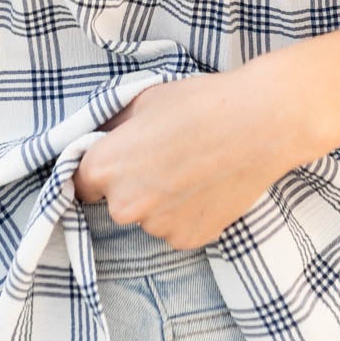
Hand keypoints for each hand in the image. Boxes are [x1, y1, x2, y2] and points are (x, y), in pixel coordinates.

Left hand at [71, 66, 299, 249]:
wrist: (260, 125)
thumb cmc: (201, 105)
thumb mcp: (145, 101)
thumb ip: (116, 126)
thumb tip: (103, 137)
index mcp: (106, 167)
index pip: (79, 182)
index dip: (96, 170)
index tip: (116, 162)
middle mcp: (124, 206)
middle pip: (117, 201)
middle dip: (133, 184)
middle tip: (166, 159)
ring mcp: (158, 227)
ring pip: (151, 216)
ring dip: (163, 201)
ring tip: (194, 170)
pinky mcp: (189, 240)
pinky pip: (178, 227)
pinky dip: (188, 213)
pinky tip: (208, 186)